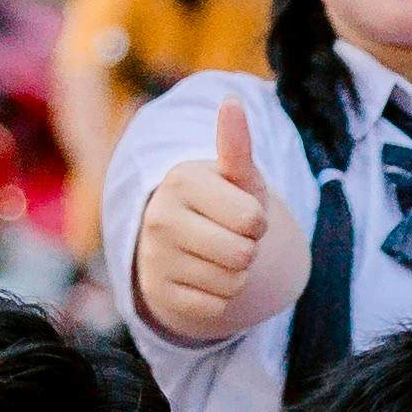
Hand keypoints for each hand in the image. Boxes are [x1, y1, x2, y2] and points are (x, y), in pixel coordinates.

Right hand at [136, 98, 277, 340]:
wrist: (181, 237)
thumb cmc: (221, 201)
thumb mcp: (235, 175)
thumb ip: (236, 145)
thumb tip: (232, 103)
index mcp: (181, 181)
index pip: (252, 221)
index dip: (257, 222)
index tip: (239, 212)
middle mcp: (160, 218)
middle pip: (243, 256)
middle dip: (248, 249)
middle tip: (228, 236)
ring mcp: (154, 258)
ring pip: (231, 284)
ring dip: (235, 275)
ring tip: (216, 254)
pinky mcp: (157, 293)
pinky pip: (215, 308)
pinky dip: (219, 297)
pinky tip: (202, 277)